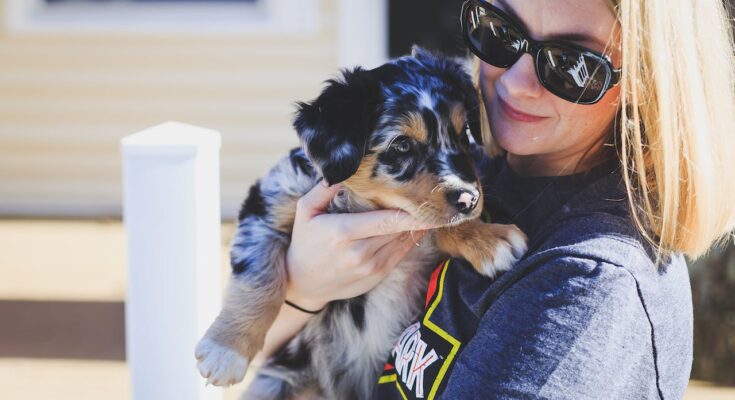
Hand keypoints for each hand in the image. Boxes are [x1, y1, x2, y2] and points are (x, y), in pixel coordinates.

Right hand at [285, 179, 435, 309]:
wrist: (303, 283)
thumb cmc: (305, 241)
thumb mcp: (305, 211)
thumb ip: (324, 189)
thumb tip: (345, 170)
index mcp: (343, 232)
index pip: (386, 220)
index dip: (410, 211)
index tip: (427, 199)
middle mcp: (359, 253)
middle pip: (398, 229)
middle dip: (416, 214)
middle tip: (430, 199)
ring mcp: (370, 268)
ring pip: (403, 242)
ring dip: (414, 227)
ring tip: (424, 210)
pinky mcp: (376, 277)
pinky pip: (400, 255)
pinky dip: (408, 240)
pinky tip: (413, 227)